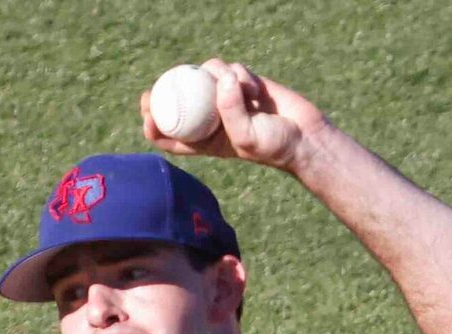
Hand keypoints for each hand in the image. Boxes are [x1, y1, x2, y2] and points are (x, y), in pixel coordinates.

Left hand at [142, 60, 328, 172]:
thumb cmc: (275, 146)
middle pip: (177, 102)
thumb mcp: (248, 138)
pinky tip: (253, 89)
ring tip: (237, 89)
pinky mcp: (241, 82)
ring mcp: (225, 98)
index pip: (171, 138)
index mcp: (206, 141)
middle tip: (150, 92)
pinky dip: (238, 74)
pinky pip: (228, 68)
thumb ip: (231, 111)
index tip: (147, 117)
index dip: (153, 128)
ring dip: (214, 77)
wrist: (304, 135)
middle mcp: (211, 118)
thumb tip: (221, 79)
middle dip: (161, 93)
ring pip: (202, 76)